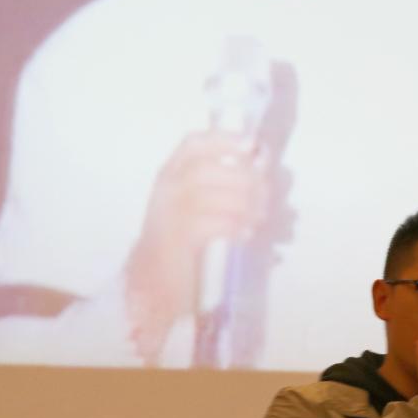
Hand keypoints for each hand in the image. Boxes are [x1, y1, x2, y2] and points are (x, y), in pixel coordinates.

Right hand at [125, 131, 269, 361]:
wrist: (152, 278)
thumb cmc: (179, 240)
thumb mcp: (194, 206)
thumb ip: (221, 187)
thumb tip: (264, 178)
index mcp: (169, 174)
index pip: (193, 144)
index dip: (224, 139)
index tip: (252, 144)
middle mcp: (167, 188)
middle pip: (210, 169)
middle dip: (244, 178)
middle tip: (266, 196)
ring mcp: (170, 212)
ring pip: (215, 194)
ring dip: (245, 204)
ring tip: (258, 218)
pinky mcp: (179, 238)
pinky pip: (215, 223)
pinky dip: (236, 226)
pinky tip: (245, 235)